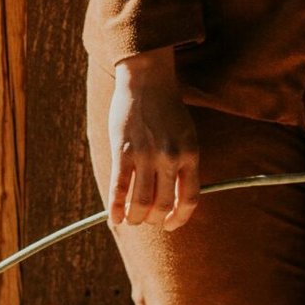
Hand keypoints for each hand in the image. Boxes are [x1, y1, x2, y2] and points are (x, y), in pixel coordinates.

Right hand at [107, 47, 201, 229]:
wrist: (147, 79)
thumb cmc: (167, 108)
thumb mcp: (187, 135)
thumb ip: (185, 163)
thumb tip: (178, 195)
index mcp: (190, 154)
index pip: (189, 199)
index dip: (179, 218)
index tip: (170, 224)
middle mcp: (170, 157)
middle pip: (163, 204)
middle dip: (154, 219)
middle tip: (147, 219)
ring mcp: (146, 154)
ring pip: (141, 202)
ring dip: (135, 218)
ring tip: (131, 220)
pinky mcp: (123, 150)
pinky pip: (119, 187)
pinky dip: (116, 207)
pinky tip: (114, 218)